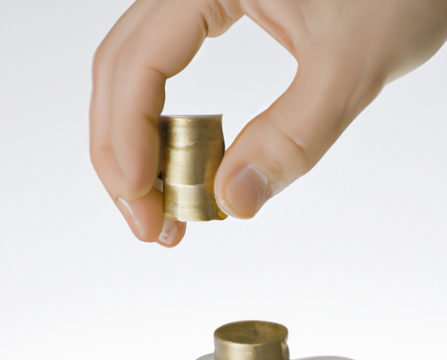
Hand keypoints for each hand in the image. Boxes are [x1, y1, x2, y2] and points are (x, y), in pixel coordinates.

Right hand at [90, 0, 446, 246]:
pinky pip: (166, 70)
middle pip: (121, 73)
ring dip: (137, 146)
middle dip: (122, 157)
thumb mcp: (355, 64)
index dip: (126, 143)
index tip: (144, 207)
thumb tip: (232, 202)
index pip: (137, 64)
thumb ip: (294, 136)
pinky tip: (179, 161)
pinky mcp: (212, 10)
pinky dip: (164, 123)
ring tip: (161, 204)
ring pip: (136, 75)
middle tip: (147, 222)